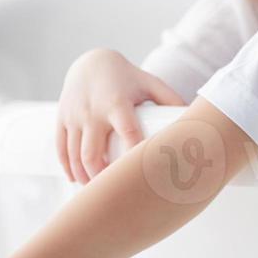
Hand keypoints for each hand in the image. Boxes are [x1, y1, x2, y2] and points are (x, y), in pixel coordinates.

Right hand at [56, 48, 185, 183]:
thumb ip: (171, 100)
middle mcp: (93, 111)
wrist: (91, 62)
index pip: (128, 132)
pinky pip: (61, 147)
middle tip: (112, 195)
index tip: (142, 176)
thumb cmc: (127, 77)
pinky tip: (76, 179)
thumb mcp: (150, 83)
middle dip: (100, 178)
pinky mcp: (62, 118)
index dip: (134, 154)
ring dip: (84, 176)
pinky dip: (67, 166)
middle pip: (92, 153)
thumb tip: (197, 122)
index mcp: (117, 103)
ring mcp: (74, 115)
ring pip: (75, 154)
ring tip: (96, 191)